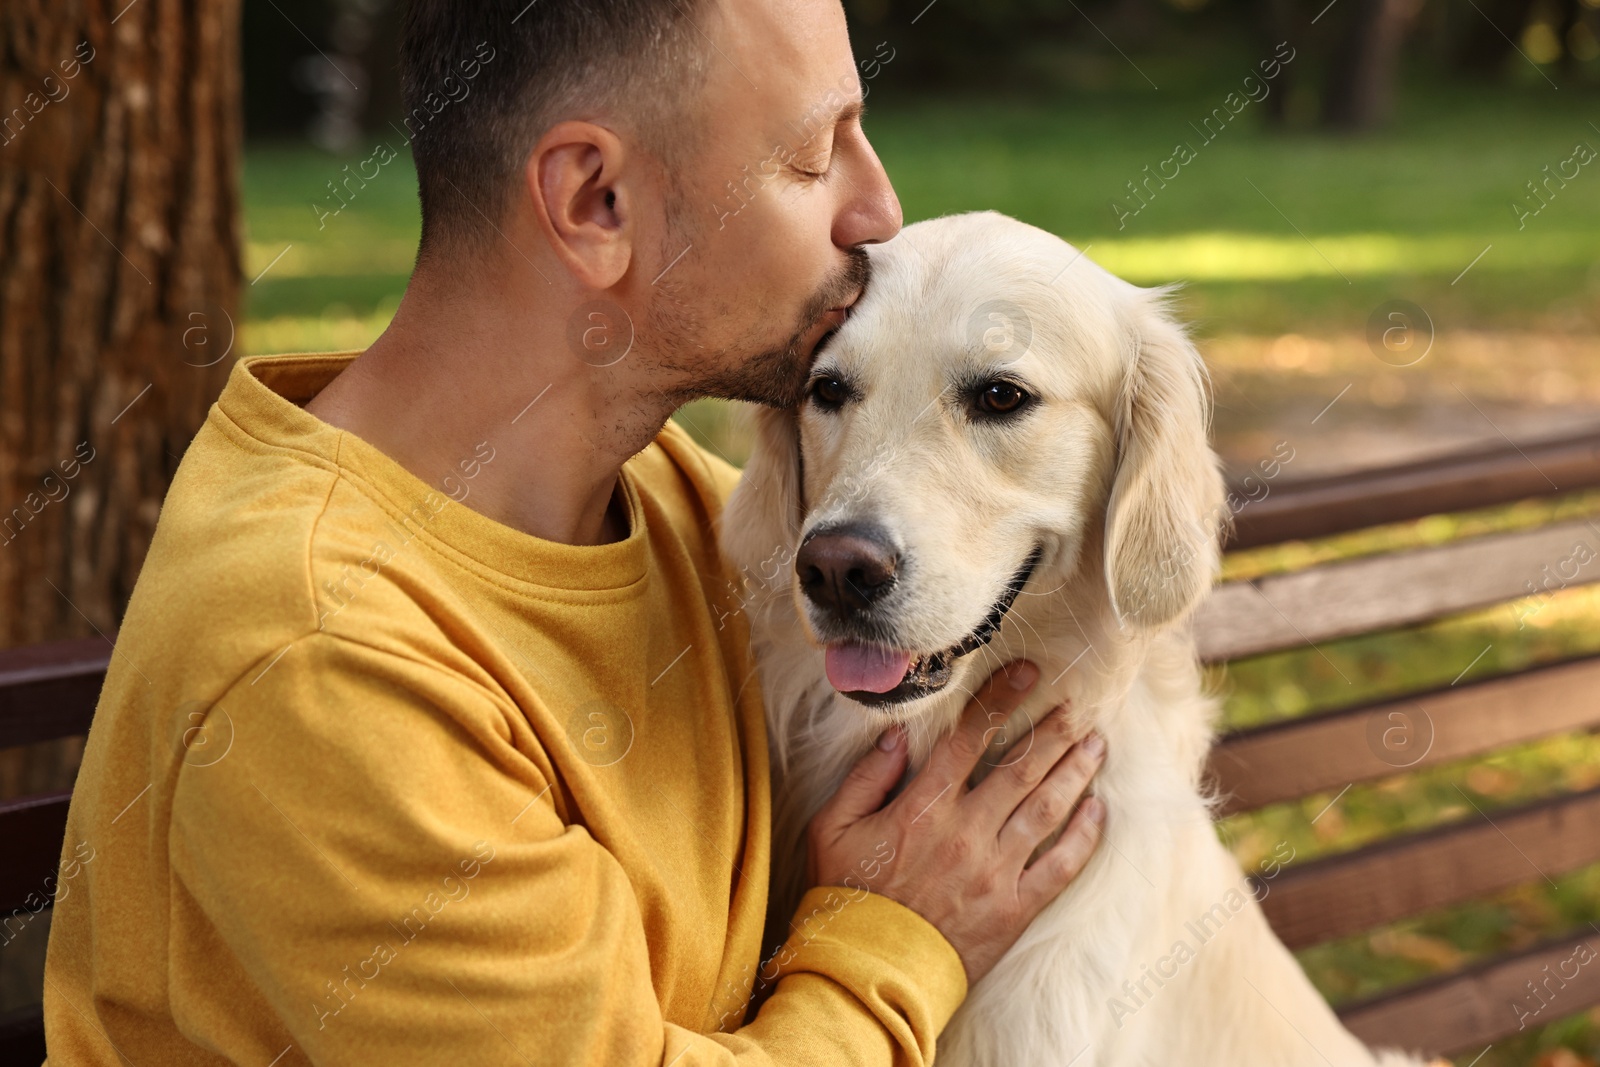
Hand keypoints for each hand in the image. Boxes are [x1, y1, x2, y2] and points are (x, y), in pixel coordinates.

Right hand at [806, 661, 1106, 984]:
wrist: (868, 972)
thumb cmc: (846, 897)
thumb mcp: (831, 829)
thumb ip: (865, 778)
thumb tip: (897, 737)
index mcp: (923, 808)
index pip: (969, 739)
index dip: (1000, 699)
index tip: (1027, 672)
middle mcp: (966, 832)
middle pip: (1021, 768)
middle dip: (1053, 730)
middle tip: (1077, 704)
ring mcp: (995, 871)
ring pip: (1047, 809)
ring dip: (1075, 772)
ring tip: (1095, 745)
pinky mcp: (1014, 908)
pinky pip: (1059, 866)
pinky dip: (1083, 836)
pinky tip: (1097, 810)